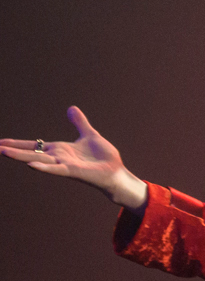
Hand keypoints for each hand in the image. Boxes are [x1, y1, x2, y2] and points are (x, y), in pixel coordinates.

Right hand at [2, 106, 147, 208]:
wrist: (116, 172)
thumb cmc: (103, 158)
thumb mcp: (89, 135)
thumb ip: (79, 123)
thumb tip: (72, 108)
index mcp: (59, 149)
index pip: (33, 145)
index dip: (16, 143)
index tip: (0, 142)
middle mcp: (58, 157)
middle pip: (30, 153)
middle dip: (12, 150)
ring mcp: (64, 165)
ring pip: (38, 160)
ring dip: (21, 157)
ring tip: (3, 152)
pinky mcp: (73, 171)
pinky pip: (56, 169)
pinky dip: (44, 167)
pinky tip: (31, 165)